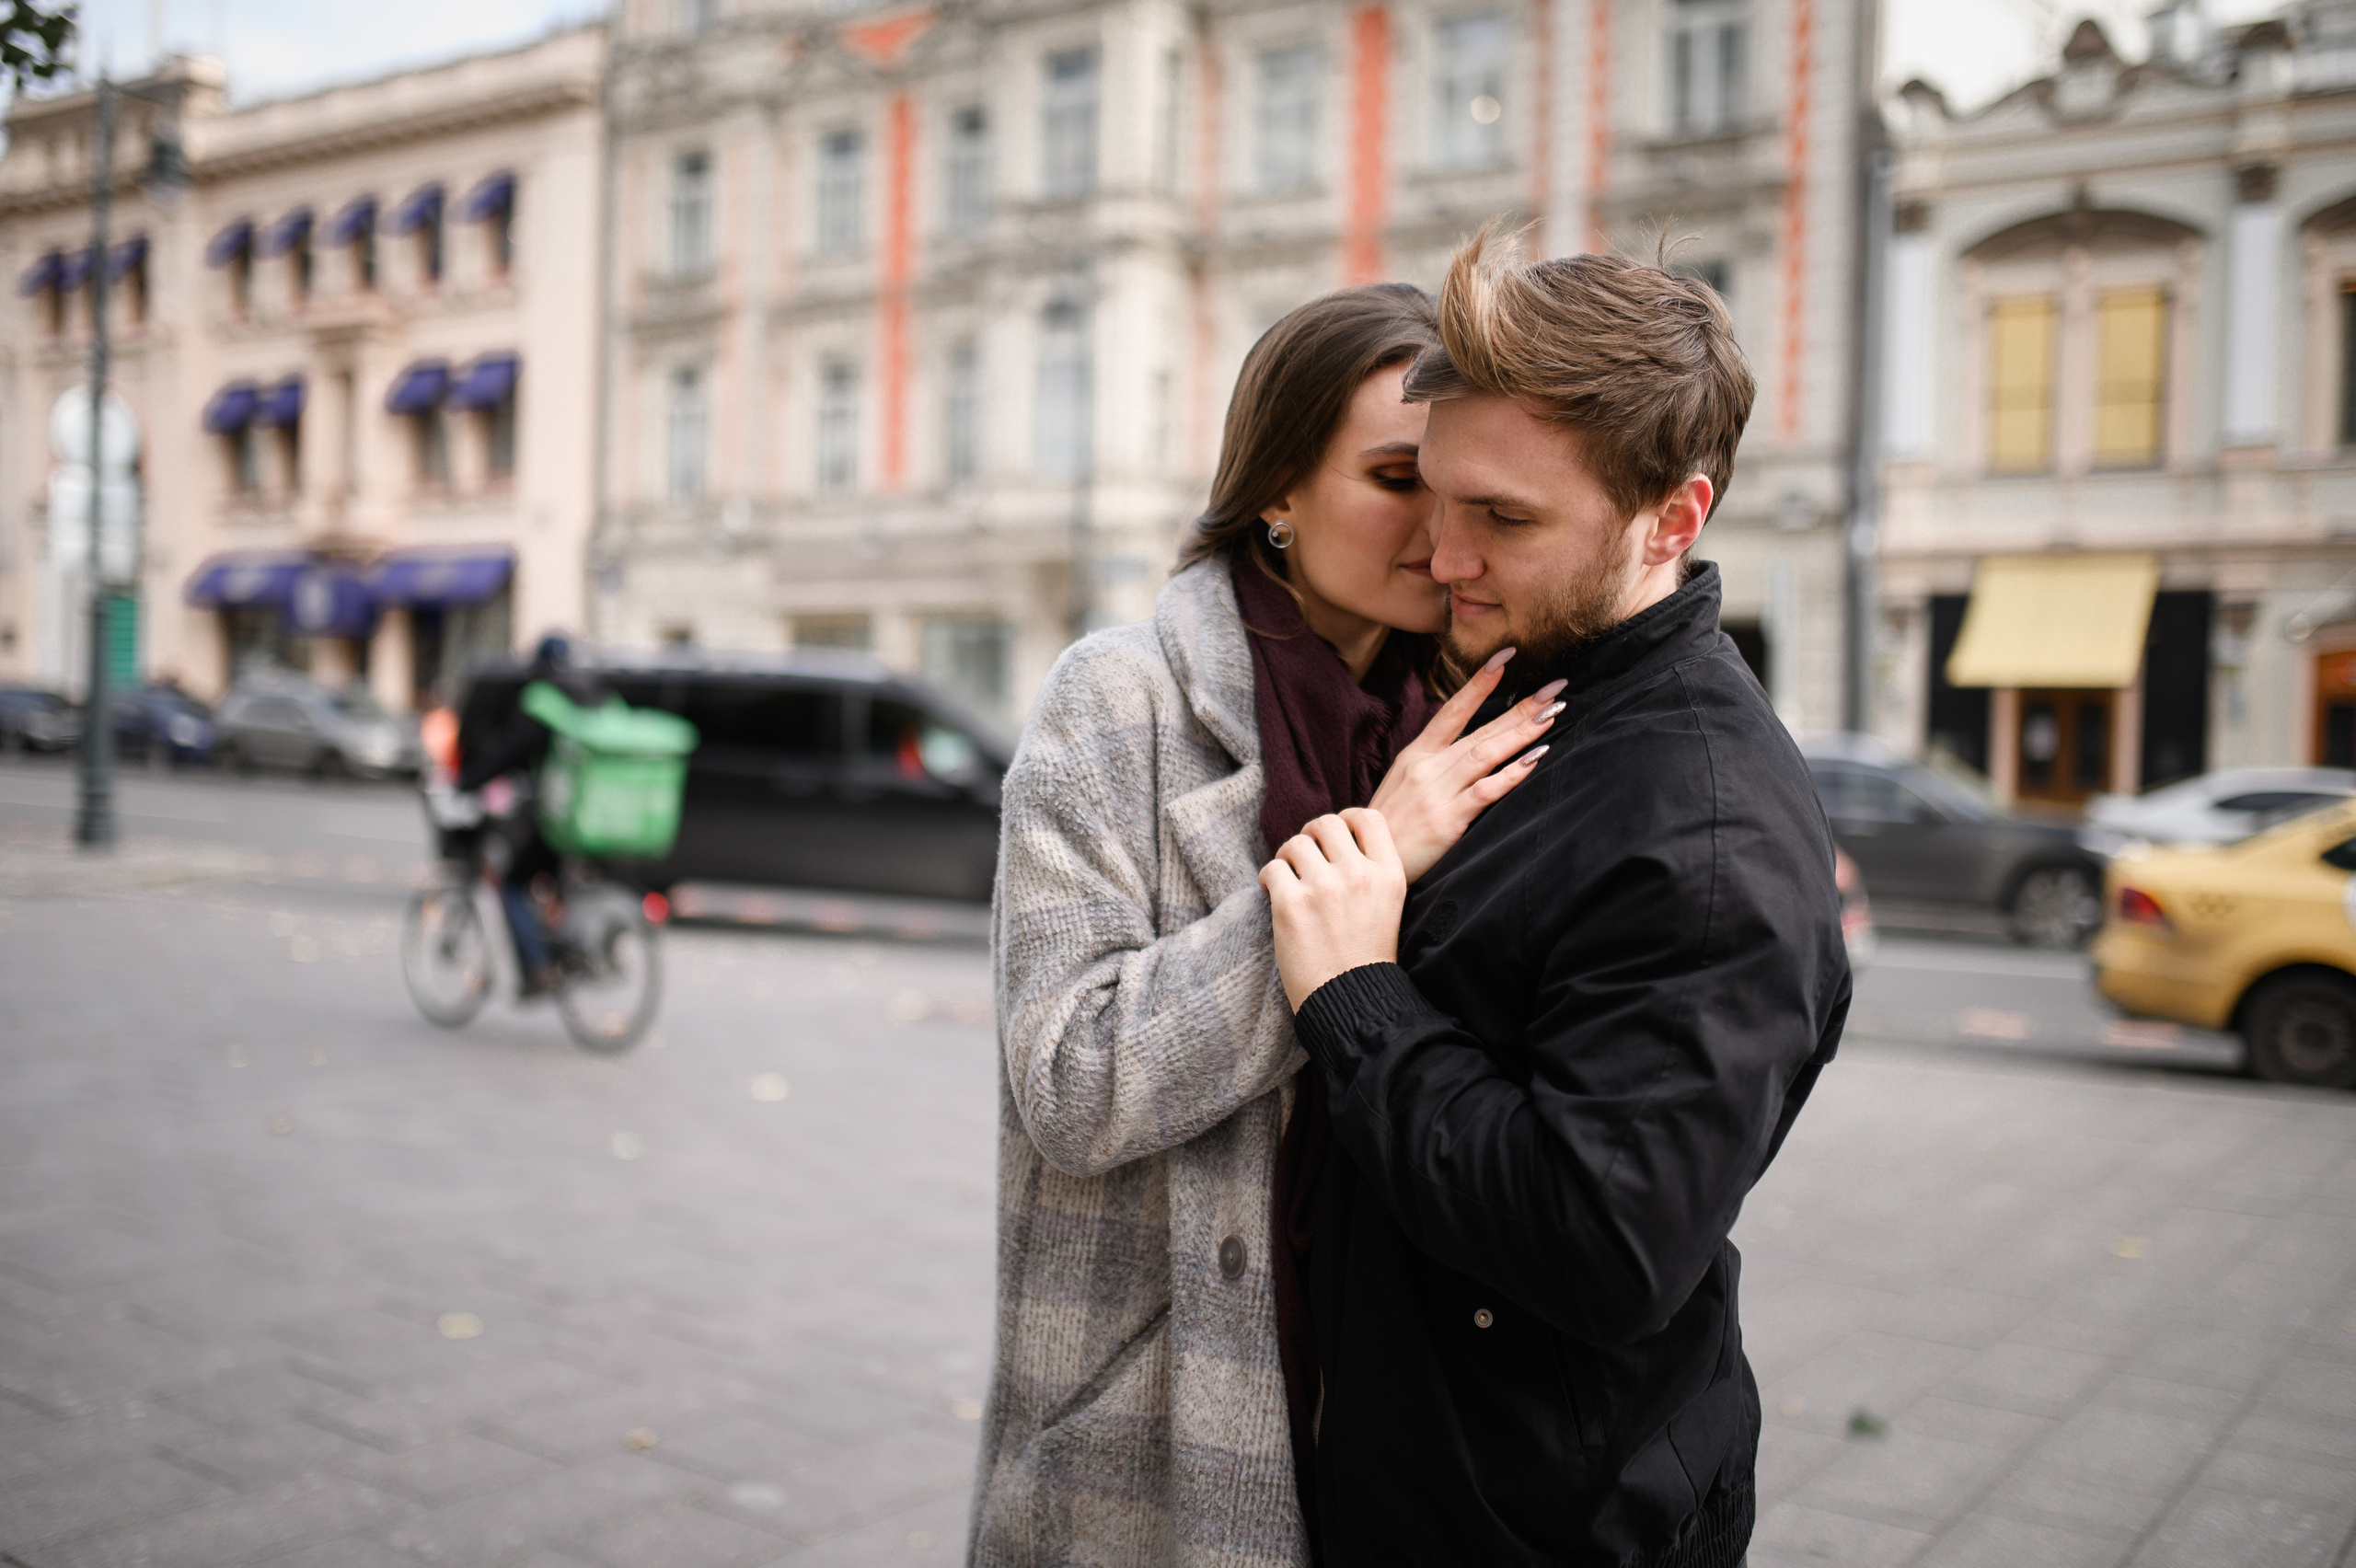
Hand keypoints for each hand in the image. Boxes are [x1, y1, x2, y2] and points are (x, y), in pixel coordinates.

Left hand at [1261, 808, 1409, 1010]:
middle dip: (1311, 834)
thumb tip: (1338, 838)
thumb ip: (1369, 869)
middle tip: (1305, 854)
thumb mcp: (1387, 905)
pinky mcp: (1292, 904)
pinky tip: (1272, 891)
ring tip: (1288, 875)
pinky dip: (1268, 878)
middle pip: (1326, 823)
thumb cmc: (1366, 956)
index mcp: (1388, 874)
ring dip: (1287, 856)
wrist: (1351, 1000)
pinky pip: (1272, 868)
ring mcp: (1324, 888)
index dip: (1346, 819)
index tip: (1334, 836)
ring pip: (1296, 843)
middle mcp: (1358, 875)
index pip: (1368, 817)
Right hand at [1370, 649, 1563, 882]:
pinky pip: (1484, 791)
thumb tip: (1468, 749)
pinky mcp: (1446, 820)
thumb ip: (1433, 766)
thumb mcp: (1402, 785)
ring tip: (1551, 714)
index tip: (1506, 657)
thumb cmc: (1385, 828)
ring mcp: (1437, 792)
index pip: (1453, 710)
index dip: (1479, 683)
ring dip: (1521, 732)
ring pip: (1485, 754)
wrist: (1359, 858)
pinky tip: (1535, 760)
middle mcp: (1427, 767)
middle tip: (1554, 688)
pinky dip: (1511, 774)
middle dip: (1520, 707)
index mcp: (1417, 755)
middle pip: (1481, 730)